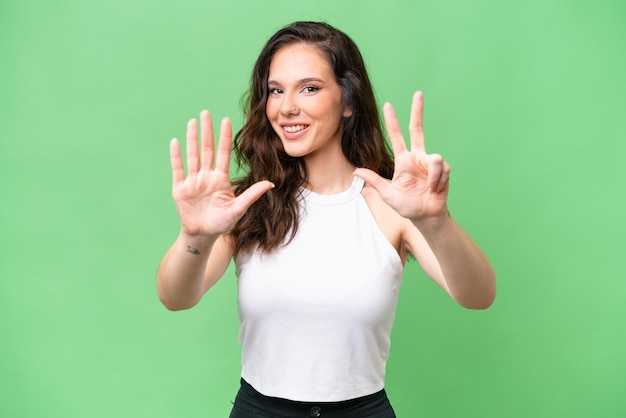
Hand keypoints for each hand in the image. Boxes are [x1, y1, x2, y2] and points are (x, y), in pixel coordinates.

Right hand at [169, 111, 273, 236]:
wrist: (203, 235)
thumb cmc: (222, 222)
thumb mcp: (239, 208)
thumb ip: (252, 195)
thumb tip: (271, 183)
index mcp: (220, 179)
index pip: (223, 153)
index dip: (224, 137)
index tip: (226, 120)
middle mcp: (206, 176)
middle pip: (206, 149)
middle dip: (206, 131)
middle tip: (206, 112)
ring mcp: (193, 181)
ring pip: (192, 155)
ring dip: (192, 139)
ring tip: (193, 122)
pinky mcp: (180, 188)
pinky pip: (178, 169)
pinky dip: (176, 156)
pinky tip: (176, 142)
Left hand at [354, 92, 449, 222]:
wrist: (426, 216)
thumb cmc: (407, 205)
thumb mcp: (387, 193)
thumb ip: (374, 180)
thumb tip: (355, 171)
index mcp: (403, 161)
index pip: (397, 137)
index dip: (393, 121)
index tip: (388, 105)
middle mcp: (417, 158)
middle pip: (417, 129)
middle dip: (418, 111)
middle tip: (418, 93)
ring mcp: (430, 163)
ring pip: (435, 159)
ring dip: (432, 176)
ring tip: (429, 188)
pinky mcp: (444, 170)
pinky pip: (442, 169)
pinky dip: (438, 181)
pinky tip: (435, 189)